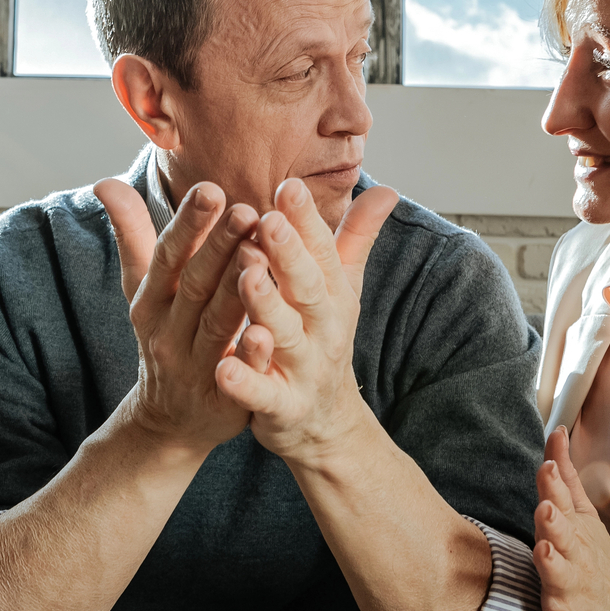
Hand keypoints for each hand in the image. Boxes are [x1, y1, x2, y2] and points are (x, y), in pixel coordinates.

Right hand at [96, 177, 270, 456]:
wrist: (168, 421)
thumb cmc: (165, 336)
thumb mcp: (144, 291)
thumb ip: (132, 236)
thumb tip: (105, 181)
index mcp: (152, 302)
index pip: (168, 257)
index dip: (188, 225)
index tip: (211, 188)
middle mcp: (168, 332)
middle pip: (195, 285)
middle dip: (219, 247)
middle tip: (246, 209)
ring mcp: (194, 367)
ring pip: (217, 324)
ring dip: (237, 291)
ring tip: (260, 255)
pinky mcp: (222, 399)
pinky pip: (238, 374)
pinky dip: (249, 354)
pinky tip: (266, 332)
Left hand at [211, 178, 398, 463]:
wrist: (325, 423)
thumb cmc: (321, 338)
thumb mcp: (342, 290)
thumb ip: (354, 239)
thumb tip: (386, 188)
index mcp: (333, 295)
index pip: (322, 250)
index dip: (306, 220)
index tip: (288, 187)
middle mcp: (323, 328)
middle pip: (307, 287)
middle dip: (289, 254)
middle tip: (266, 220)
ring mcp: (304, 369)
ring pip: (285, 336)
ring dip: (267, 307)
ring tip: (246, 276)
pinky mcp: (283, 407)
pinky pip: (263, 394)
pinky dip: (245, 383)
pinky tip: (223, 368)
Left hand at [532, 425, 609, 610]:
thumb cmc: (595, 561)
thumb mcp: (582, 516)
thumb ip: (565, 477)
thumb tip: (556, 433)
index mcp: (574, 529)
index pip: (562, 499)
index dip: (554, 482)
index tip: (548, 464)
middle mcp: (576, 555)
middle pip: (564, 533)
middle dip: (554, 519)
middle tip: (546, 507)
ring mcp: (574, 589)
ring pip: (560, 575)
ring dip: (553, 564)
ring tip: (544, 552)